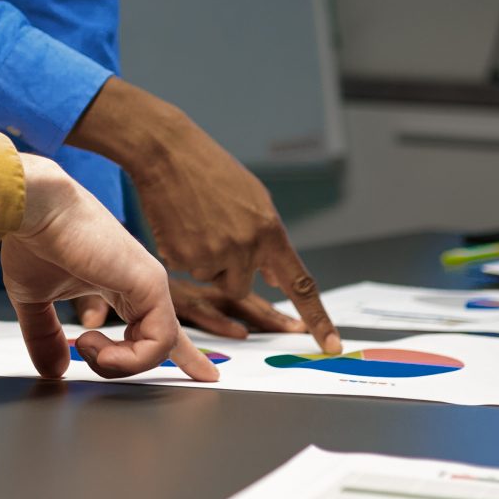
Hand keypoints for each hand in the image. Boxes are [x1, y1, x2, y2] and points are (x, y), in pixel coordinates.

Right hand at [5, 156, 217, 381]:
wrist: (34, 209)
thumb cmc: (34, 240)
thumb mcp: (36, 300)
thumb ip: (45, 336)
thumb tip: (53, 369)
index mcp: (120, 285)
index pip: (156, 325)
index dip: (183, 354)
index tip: (207, 375)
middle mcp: (141, 284)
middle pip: (168, 340)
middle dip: (172, 363)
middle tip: (102, 361)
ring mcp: (149, 283)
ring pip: (158, 350)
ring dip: (117, 364)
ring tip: (86, 347)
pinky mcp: (151, 283)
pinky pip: (158, 343)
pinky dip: (128, 359)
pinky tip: (96, 348)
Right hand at [68, 79, 340, 352]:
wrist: (167, 153)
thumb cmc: (210, 170)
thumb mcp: (253, 198)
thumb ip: (267, 240)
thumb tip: (279, 277)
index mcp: (269, 232)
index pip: (301, 285)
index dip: (318, 318)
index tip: (331, 345)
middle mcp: (245, 248)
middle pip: (242, 288)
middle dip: (230, 272)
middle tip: (215, 235)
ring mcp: (213, 255)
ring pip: (212, 279)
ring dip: (204, 260)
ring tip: (195, 222)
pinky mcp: (182, 259)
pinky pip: (187, 270)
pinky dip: (183, 253)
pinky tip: (179, 224)